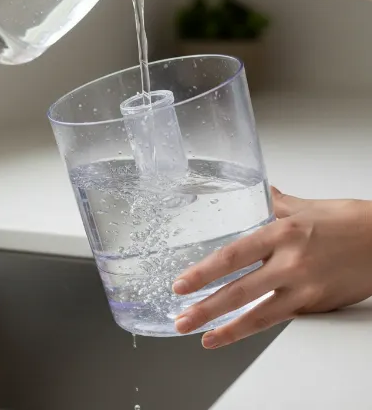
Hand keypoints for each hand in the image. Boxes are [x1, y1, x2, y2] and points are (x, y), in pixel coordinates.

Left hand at [173, 188, 371, 348]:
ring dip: (228, 329)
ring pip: (260, 315)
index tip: (182, 284)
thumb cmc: (349, 222)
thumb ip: (276, 203)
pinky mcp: (317, 305)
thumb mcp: (305, 207)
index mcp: (282, 234)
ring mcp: (304, 288)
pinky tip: (239, 333)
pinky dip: (257, 327)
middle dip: (206, 308)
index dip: (204, 273)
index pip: (233, 256)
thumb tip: (261, 193)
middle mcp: (290, 263)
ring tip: (204, 337)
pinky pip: (282, 318)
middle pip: (240, 291)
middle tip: (181, 319)